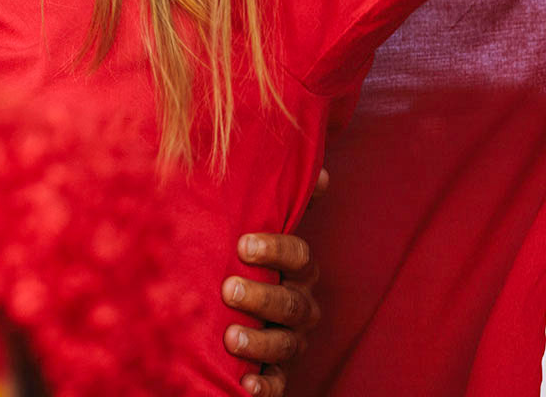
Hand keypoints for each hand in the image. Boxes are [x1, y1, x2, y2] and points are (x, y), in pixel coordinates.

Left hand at [222, 169, 327, 394]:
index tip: (244, 244)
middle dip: (264, 297)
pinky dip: (265, 387)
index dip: (277, 250)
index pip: (300, 258)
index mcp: (297, 272)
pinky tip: (245, 384)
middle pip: (295, 304)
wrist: (224, 312)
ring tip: (231, 338)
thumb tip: (320, 171)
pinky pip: (279, 385)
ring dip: (261, 342)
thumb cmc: (243, 263)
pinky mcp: (275, 374)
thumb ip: (282, 203)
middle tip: (229, 289)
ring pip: (288, 345)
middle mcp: (299, 306)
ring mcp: (290, 341)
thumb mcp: (258, 234)